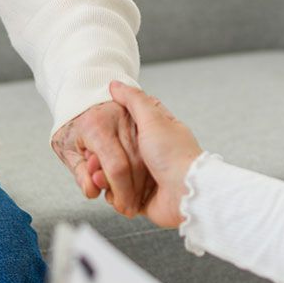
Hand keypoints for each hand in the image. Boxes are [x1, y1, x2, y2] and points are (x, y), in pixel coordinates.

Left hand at [53, 100, 146, 215]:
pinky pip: (149, 150)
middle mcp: (119, 120)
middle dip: (133, 192)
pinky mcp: (142, 120)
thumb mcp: (66, 149)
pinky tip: (140, 184)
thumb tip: (92, 192)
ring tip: (133, 198)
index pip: (116, 166)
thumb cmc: (72, 124)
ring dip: (142, 183)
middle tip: (128, 208)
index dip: (121, 191)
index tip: (121, 206)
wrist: (80, 96)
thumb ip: (80, 173)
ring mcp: (133, 118)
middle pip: (135, 164)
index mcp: (97, 127)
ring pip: (146, 158)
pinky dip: (146, 171)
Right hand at [108, 81, 202, 228]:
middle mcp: (149, 154)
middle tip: (96, 162)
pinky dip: (116, 198)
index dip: (108, 132)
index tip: (98, 136)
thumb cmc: (175, 156)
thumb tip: (116, 84)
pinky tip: (115, 195)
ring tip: (103, 180)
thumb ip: (133, 100)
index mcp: (154, 132)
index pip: (123, 126)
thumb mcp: (152, 119)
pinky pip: (121, 198)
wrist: (187, 193)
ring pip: (115, 177)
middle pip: (116, 154)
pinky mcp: (142, 198)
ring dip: (107, 180)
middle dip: (102, 161)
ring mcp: (146, 177)